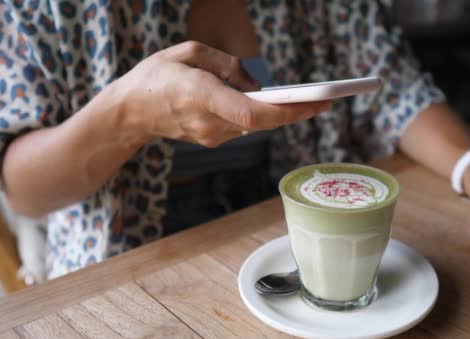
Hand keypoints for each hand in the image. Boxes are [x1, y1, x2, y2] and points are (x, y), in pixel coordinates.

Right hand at [114, 41, 330, 146]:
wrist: (130, 113)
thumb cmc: (155, 76)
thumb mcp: (186, 52)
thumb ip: (225, 64)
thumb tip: (255, 85)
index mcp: (200, 95)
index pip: (249, 112)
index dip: (283, 111)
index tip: (311, 104)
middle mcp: (208, 121)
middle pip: (261, 123)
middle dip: (296, 113)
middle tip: (326, 103)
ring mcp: (210, 136)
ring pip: (256, 126)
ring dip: (282, 115)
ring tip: (310, 103)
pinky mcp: (212, 140)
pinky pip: (244, 127)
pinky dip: (263, 116)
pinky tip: (277, 106)